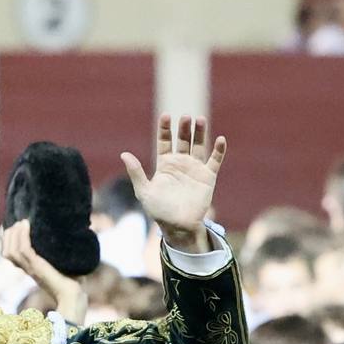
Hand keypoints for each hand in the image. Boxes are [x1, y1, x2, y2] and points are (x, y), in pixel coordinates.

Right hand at [0, 219, 85, 319]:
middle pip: (7, 252)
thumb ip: (60, 250)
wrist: (74, 295)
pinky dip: (22, 236)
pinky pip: (23, 250)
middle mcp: (27, 268)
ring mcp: (31, 268)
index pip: (9, 254)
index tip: (11, 225)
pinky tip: (26, 225)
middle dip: (8, 235)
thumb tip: (73, 231)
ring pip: (11, 250)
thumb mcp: (62, 262)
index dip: (7, 240)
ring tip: (22, 222)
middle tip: (18, 222)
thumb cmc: (73, 280)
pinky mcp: (37, 267)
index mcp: (30, 268)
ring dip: (14, 233)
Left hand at [119, 114, 227, 253]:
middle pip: (183, 140)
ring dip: (200, 132)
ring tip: (200, 120)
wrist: (178, 226)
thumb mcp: (144, 191)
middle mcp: (180, 163)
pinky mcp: (208, 177)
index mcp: (165, 164)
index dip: (165, 129)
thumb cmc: (159, 211)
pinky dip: (219, 150)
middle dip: (184, 128)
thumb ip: (136, 172)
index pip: (165, 141)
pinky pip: (215, 160)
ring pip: (199, 146)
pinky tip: (220, 139)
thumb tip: (124, 154)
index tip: (165, 116)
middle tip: (185, 117)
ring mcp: (195, 169)